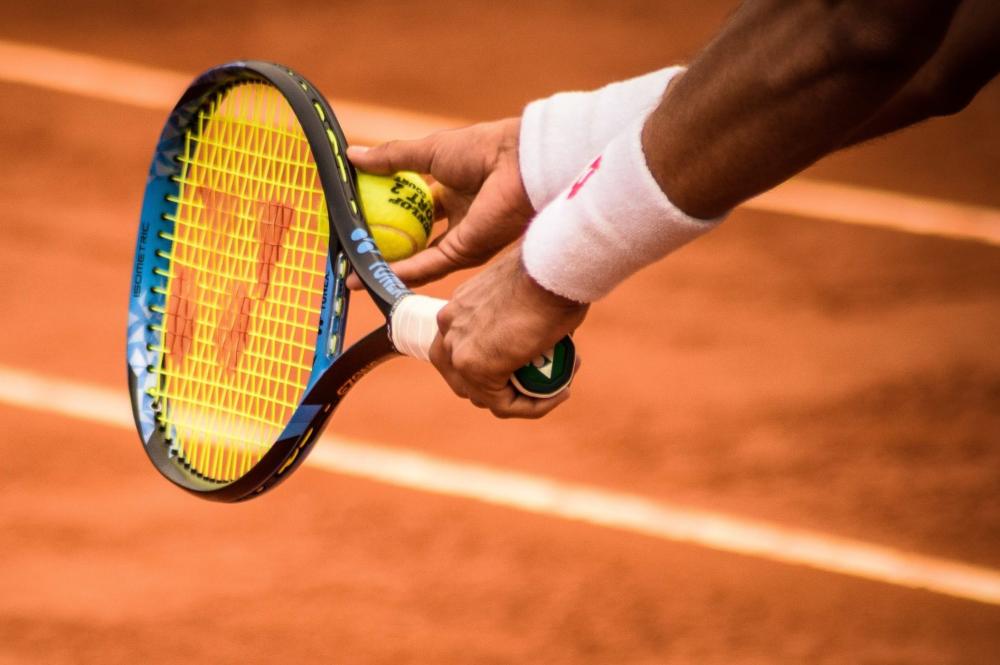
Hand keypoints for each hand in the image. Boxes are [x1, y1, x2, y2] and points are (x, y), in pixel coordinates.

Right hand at [346, 118, 533, 287]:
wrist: (517, 164)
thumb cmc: (481, 149)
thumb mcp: (428, 151)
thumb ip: (391, 158)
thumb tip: (351, 156)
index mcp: (451, 190)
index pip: (411, 208)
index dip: (384, 212)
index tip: (356, 217)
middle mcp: (457, 218)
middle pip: (414, 238)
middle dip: (384, 247)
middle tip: (352, 251)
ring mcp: (461, 238)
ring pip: (417, 259)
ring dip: (387, 266)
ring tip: (353, 272)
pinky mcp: (464, 253)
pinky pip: (427, 266)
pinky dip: (400, 271)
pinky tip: (373, 273)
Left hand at [429, 247, 587, 417]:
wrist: (551, 268)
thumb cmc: (550, 273)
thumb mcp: (525, 295)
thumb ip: (518, 319)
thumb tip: (538, 339)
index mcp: (457, 308)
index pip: (462, 351)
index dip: (495, 368)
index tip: (532, 365)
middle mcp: (449, 328)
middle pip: (464, 379)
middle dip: (502, 388)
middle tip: (541, 382)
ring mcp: (457, 349)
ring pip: (485, 397)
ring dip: (523, 399)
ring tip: (559, 386)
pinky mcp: (475, 367)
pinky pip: (504, 404)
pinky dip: (533, 407)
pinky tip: (560, 392)